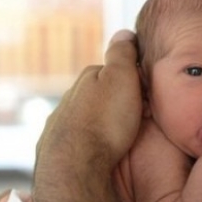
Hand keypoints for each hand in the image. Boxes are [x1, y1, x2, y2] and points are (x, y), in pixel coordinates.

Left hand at [34, 31, 142, 201]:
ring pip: (85, 119)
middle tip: (136, 120)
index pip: (112, 72)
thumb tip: (123, 33)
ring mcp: (58, 125)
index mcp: (85, 80)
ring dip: (101, 125)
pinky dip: (88, 145)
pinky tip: (99, 155)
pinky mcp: (54, 150)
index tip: (147, 95)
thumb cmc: (103, 124)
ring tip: (120, 140)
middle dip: (115, 104)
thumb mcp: (121, 78)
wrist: (74, 167)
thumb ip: (122, 54)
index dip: (133, 81)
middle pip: (98, 97)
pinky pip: (76, 143)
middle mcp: (68, 99)